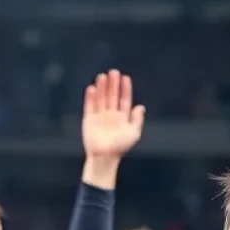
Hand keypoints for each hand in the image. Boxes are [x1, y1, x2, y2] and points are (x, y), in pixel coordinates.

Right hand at [81, 70, 144, 187]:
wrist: (104, 157)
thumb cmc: (120, 147)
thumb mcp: (134, 133)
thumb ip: (137, 120)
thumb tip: (140, 107)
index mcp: (122, 118)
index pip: (124, 99)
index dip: (125, 89)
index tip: (125, 78)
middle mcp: (111, 115)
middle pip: (112, 96)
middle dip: (113, 84)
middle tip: (113, 72)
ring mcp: (100, 117)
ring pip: (101, 98)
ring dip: (102, 88)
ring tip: (102, 76)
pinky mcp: (89, 120)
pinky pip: (89, 106)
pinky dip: (90, 97)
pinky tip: (92, 88)